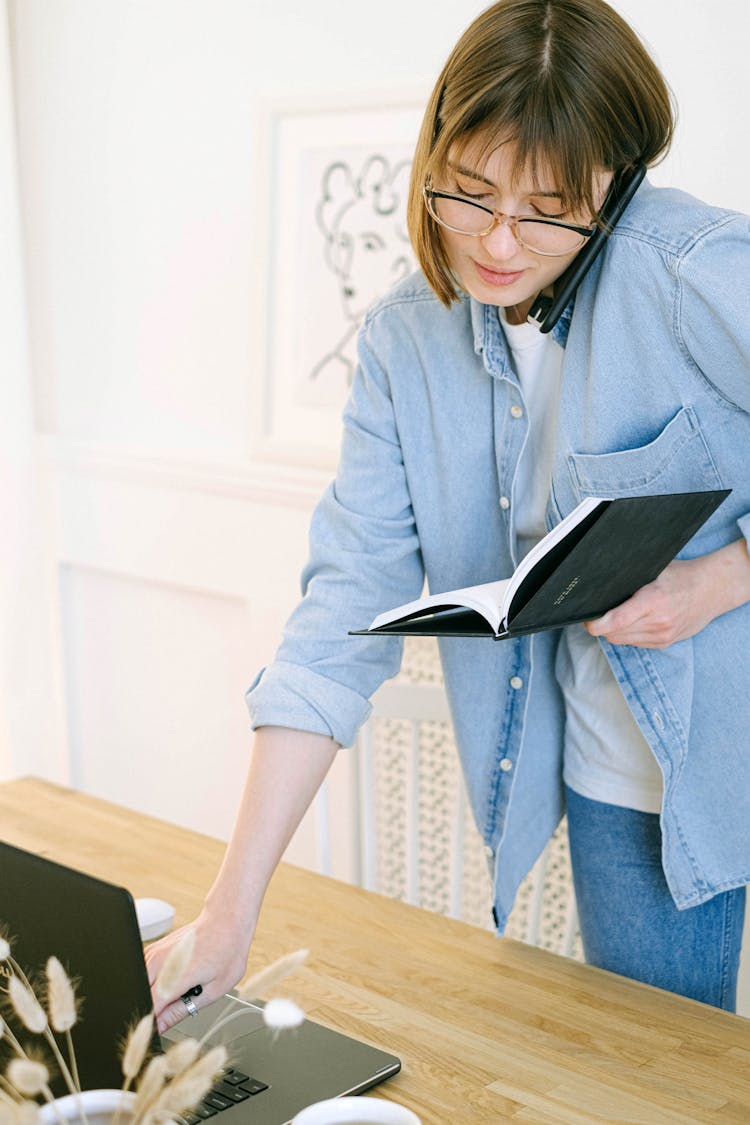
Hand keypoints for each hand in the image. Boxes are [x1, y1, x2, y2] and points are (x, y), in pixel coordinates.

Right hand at [144, 907, 253, 1032]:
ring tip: (181, 988)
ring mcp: (153, 953)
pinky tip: (175, 977)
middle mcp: (159, 963)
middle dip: (153, 1010)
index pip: (149, 1009)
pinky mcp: (152, 949)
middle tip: (177, 1007)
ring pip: (139, 986)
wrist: (225, 921)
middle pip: (140, 998)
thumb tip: (159, 1027)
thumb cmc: (226, 951)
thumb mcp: (212, 990)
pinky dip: (155, 982)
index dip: (152, 1025)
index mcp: (176, 975)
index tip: (160, 1031)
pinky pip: (143, 974)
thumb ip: (181, 1010)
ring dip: (155, 994)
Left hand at [585, 539, 749, 648]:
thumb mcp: (654, 569)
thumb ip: (629, 578)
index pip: (615, 621)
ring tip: (616, 615)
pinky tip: (632, 621)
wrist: (711, 590)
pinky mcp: (664, 643)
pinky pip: (634, 643)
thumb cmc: (681, 576)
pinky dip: (627, 634)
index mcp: (653, 601)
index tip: (588, 618)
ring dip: (613, 631)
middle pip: (613, 634)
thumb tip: (600, 582)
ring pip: (621, 641)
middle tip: (598, 612)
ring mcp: (662, 636)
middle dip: (601, 625)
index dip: (596, 623)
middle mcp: (657, 622)